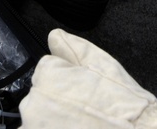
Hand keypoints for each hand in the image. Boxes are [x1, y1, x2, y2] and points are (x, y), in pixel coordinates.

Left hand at [18, 30, 156, 128]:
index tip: (84, 89)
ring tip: (84, 122)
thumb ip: (72, 47)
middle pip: (41, 96)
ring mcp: (35, 128)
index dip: (68, 78)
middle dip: (59, 99)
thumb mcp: (101, 64)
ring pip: (41, 118)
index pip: (47, 70)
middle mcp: (33, 105)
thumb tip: (55, 36)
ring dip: (56, 119)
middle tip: (85, 108)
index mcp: (46, 77)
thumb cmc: (123, 105)